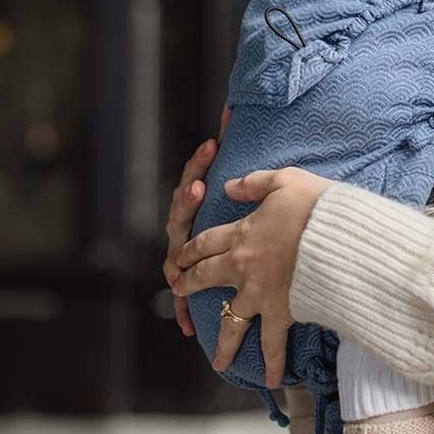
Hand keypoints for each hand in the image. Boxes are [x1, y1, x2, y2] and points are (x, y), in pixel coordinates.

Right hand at [162, 106, 231, 336]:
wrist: (256, 263)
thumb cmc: (248, 224)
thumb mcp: (249, 189)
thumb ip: (234, 154)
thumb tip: (234, 109)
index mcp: (199, 208)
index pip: (192, 181)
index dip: (199, 163)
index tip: (214, 145)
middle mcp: (188, 232)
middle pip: (180, 214)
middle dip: (188, 199)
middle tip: (200, 186)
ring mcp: (186, 259)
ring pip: (177, 257)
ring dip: (182, 256)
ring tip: (188, 257)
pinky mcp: (191, 288)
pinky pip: (184, 300)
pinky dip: (185, 311)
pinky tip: (189, 323)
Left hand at [170, 167, 332, 387]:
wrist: (340, 237)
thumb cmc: (317, 205)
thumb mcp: (285, 180)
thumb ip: (255, 183)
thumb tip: (230, 187)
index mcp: (241, 234)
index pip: (204, 243)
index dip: (189, 249)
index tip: (180, 257)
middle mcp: (242, 267)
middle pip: (206, 277)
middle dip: (189, 284)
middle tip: (179, 290)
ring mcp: (260, 294)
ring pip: (231, 321)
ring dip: (222, 342)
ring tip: (218, 360)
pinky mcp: (282, 312)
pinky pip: (273, 343)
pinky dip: (272, 363)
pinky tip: (270, 380)